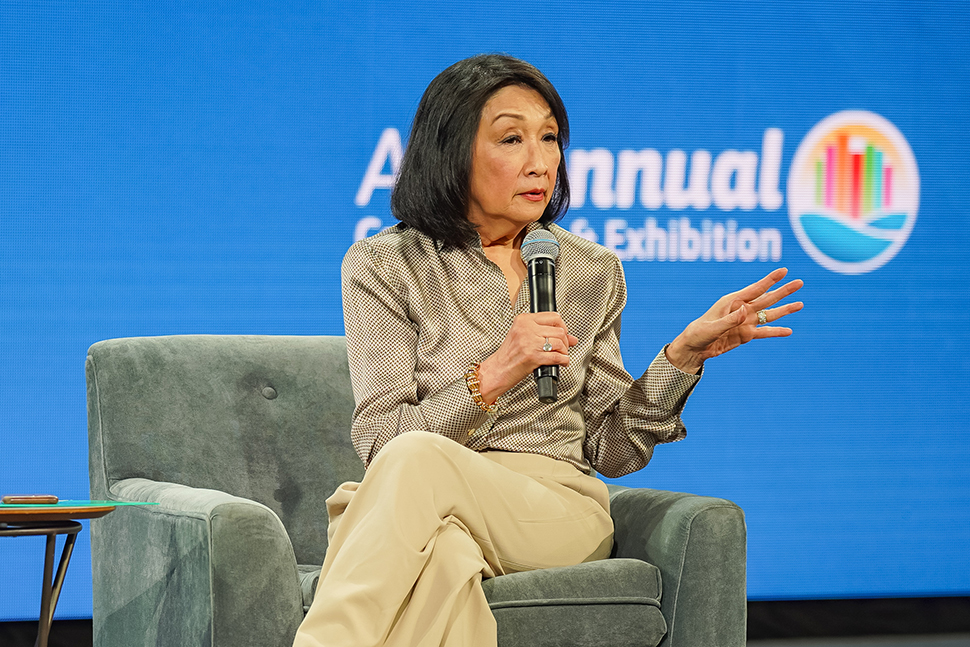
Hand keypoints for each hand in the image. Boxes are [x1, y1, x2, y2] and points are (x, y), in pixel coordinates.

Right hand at [477, 312, 578, 404]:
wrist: (498, 370)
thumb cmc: (509, 355)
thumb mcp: (525, 338)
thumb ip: (547, 334)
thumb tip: (571, 338)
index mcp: (523, 320)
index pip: (553, 316)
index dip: (562, 326)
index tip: (562, 333)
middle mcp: (526, 329)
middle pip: (559, 330)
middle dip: (565, 341)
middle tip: (562, 347)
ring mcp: (529, 343)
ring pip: (559, 343)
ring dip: (564, 351)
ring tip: (561, 355)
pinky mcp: (533, 357)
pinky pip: (557, 357)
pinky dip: (563, 360)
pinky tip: (561, 362)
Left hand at [665, 268, 803, 373]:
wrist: (694, 347)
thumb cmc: (699, 333)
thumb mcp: (713, 327)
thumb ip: (730, 320)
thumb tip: (745, 311)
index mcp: (732, 302)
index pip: (755, 289)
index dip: (770, 280)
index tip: (784, 270)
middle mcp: (742, 309)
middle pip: (767, 299)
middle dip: (783, 291)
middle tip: (800, 282)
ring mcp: (745, 322)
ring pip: (769, 314)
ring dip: (785, 310)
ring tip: (800, 304)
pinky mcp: (746, 335)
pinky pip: (764, 333)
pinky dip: (776, 332)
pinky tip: (789, 331)